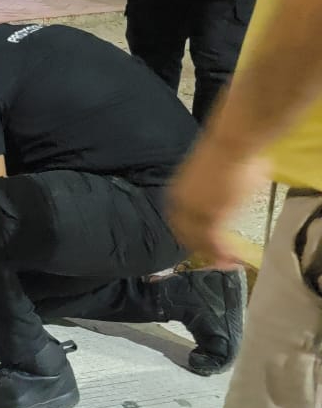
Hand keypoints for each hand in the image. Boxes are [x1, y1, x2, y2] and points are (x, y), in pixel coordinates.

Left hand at [166, 129, 267, 269]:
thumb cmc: (228, 152)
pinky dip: (221, 253)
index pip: (177, 221)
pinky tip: (231, 260)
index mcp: (176, 193)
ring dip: (213, 254)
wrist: (232, 144)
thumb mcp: (211, 174)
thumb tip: (225, 190)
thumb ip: (211, 189)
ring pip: (200, 241)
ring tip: (226, 263)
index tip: (199, 241)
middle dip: (199, 247)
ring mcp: (193, 212)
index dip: (187, 233)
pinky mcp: (210, 217)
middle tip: (214, 258)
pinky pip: (213, 241)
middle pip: (184, 234)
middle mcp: (179, 205)